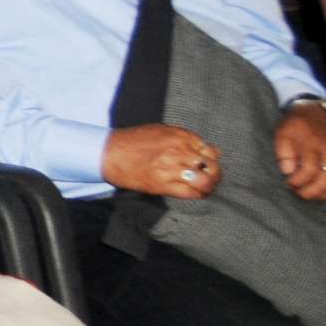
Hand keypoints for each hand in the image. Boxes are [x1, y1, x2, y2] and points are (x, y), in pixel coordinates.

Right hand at [105, 123, 220, 199]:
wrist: (111, 153)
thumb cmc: (135, 141)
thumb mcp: (163, 131)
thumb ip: (188, 139)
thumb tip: (212, 150)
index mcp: (180, 136)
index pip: (210, 150)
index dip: (212, 159)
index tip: (209, 164)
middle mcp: (179, 152)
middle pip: (212, 166)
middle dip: (215, 173)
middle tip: (211, 177)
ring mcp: (172, 169)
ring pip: (204, 181)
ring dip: (209, 185)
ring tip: (205, 187)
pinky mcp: (163, 184)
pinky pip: (190, 192)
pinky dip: (198, 194)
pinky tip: (196, 193)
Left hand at [274, 100, 325, 202]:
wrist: (317, 113)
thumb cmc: (296, 126)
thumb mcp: (283, 133)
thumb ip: (283, 152)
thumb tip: (288, 171)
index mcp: (313, 144)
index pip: (310, 170)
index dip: (298, 181)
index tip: (289, 182)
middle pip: (325, 180)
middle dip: (309, 191)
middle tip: (297, 190)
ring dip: (323, 194)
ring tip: (309, 193)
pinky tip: (324, 194)